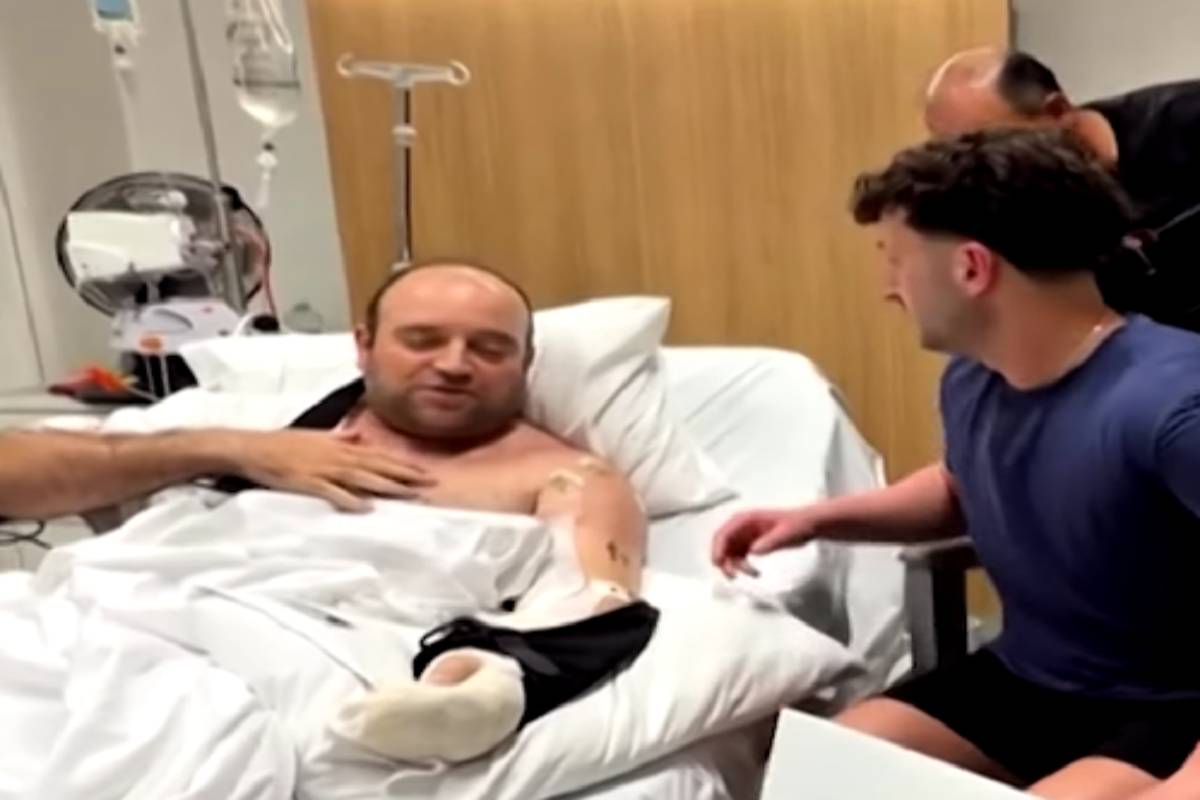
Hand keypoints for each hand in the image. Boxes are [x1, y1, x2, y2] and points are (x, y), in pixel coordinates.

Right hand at [226, 429, 434, 511]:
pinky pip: (333, 493)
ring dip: (388, 486)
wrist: (253, 448)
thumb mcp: (317, 436)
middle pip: (377, 466)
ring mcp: (324, 469)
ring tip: (410, 494)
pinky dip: (350, 500)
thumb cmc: (284, 443)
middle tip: (430, 483)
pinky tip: (366, 508)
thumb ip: (341, 438)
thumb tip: (359, 436)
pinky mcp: (308, 482)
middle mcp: (337, 456)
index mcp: (340, 446)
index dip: (403, 465)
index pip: (379, 456)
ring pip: (362, 478)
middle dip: (405, 475)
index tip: (425, 472)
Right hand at [711, 507, 820, 578]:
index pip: (724, 533)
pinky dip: (742, 566)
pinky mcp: (751, 544)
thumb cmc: (798, 524)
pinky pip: (739, 557)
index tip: (719, 563)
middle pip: (722, 544)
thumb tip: (753, 551)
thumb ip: (770, 542)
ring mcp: (746, 536)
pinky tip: (755, 572)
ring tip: (753, 573)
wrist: (809, 525)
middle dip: (724, 560)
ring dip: (735, 566)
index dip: (718, 548)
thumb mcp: (786, 533)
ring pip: (729, 553)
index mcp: (747, 519)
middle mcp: (742, 527)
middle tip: (733, 575)